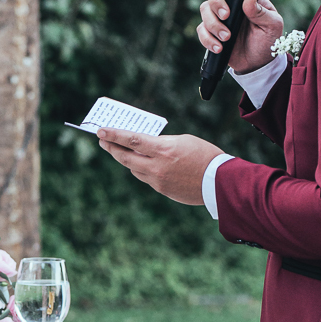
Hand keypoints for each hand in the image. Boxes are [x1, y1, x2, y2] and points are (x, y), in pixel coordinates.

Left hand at [97, 130, 223, 204]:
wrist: (220, 182)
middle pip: (126, 158)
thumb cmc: (205, 156)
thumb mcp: (183, 141)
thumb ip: (162, 143)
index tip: (101, 130)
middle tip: (102, 140)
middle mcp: (157, 167)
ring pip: (134, 169)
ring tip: (120, 150)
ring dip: (126, 159)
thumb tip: (146, 146)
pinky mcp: (162, 190)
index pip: (132, 140)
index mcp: (163, 150)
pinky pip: (146, 178)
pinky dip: (141, 169)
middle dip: (112, 148)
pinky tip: (141, 163)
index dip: (114, 135)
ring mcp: (158, 181)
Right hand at [197, 0, 282, 73]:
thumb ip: (261, 12)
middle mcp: (232, 3)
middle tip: (226, 16)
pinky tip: (219, 47)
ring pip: (205, 9)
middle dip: (216, 2)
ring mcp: (220, 17)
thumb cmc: (268, 41)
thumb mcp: (272, 26)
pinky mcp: (211, 32)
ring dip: (213, 24)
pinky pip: (201, 30)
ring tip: (227, 38)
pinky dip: (208, 39)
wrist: (258, 64)